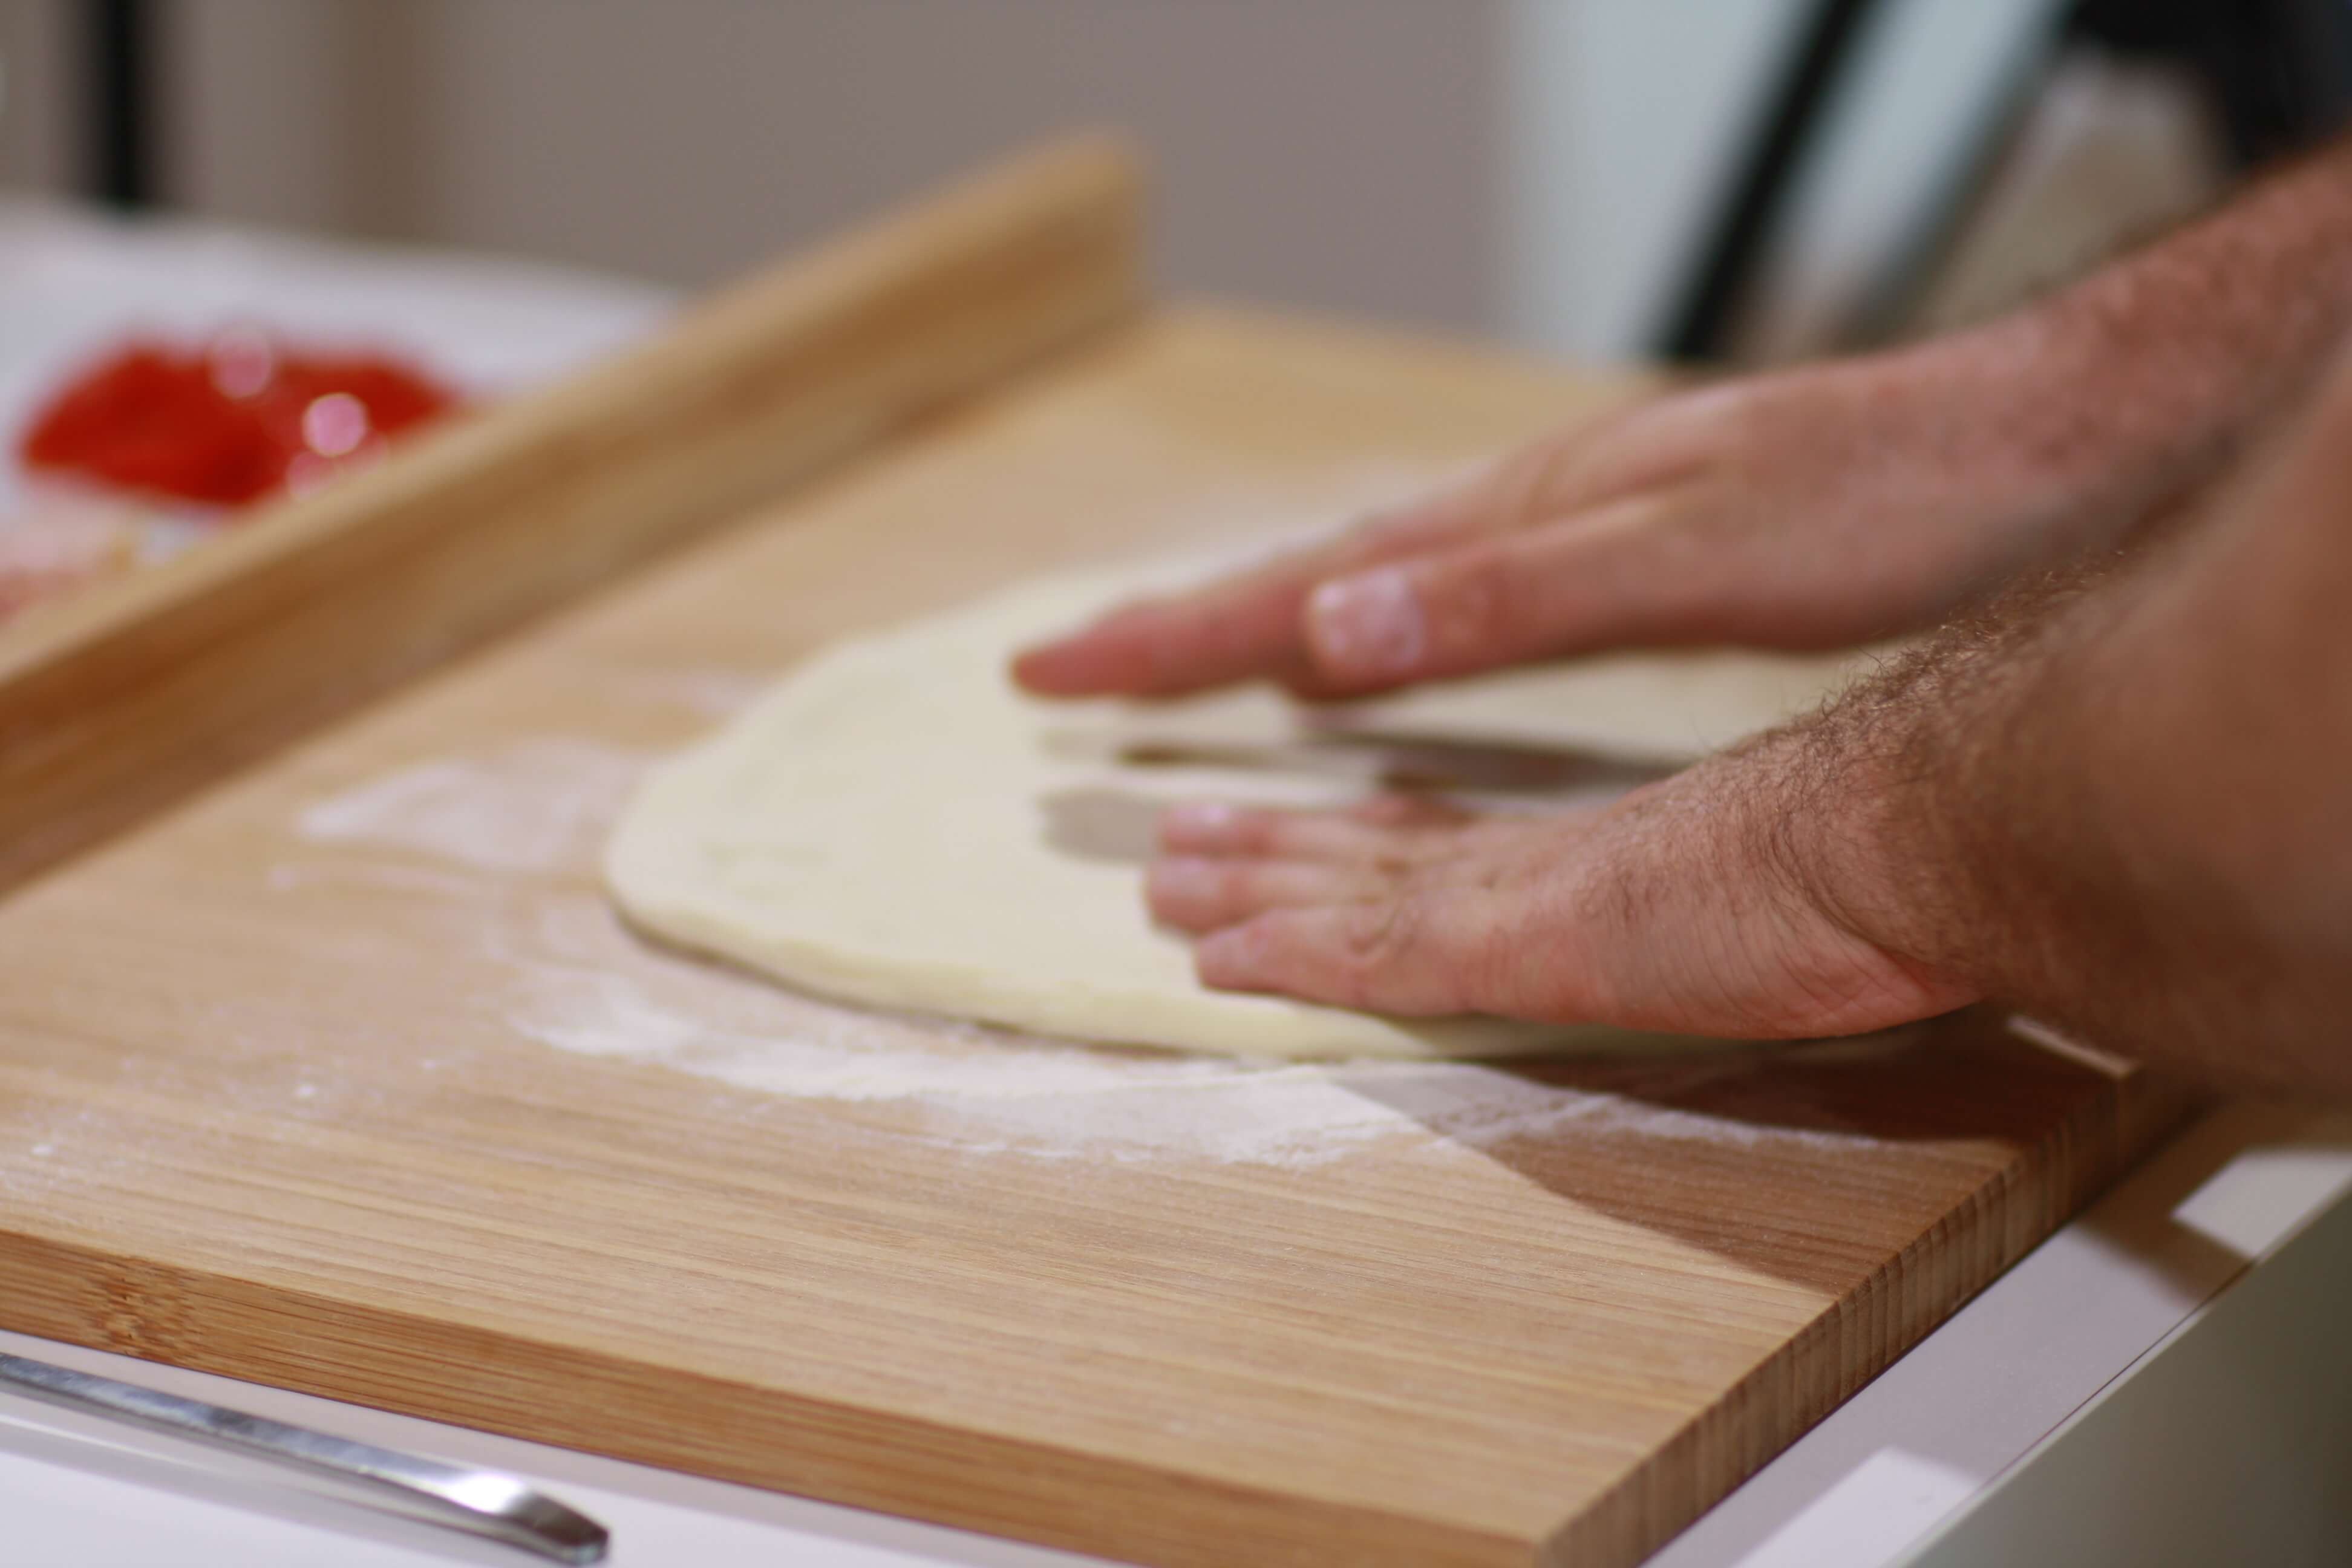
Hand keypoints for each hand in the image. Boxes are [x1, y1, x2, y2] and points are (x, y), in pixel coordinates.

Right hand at [1014, 338, 2127, 699]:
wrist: (2057, 445)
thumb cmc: (1900, 495)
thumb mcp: (1705, 555)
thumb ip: (1520, 595)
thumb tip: (1328, 632)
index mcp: (1525, 519)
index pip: (1304, 585)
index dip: (1174, 635)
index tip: (1049, 673)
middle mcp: (1533, 517)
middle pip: (1316, 574)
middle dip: (1183, 626)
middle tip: (1064, 672)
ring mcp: (1580, 530)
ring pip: (1379, 584)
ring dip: (1265, 626)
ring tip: (1183, 663)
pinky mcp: (1637, 556)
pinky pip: (1452, 599)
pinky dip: (1373, 632)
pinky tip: (1374, 660)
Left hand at [1143, 744, 1974, 1038]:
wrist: (1899, 837)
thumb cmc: (1877, 852)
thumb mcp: (1782, 866)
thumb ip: (1724, 883)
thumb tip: (1738, 902)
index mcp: (1601, 847)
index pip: (1454, 835)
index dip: (1366, 832)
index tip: (1304, 830)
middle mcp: (1543, 864)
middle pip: (1378, 853)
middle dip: (1279, 850)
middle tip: (1189, 846)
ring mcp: (1524, 900)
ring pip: (1351, 894)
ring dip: (1254, 890)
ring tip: (1168, 882)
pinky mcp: (1519, 943)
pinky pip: (1375, 959)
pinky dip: (1293, 956)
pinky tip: (1219, 963)